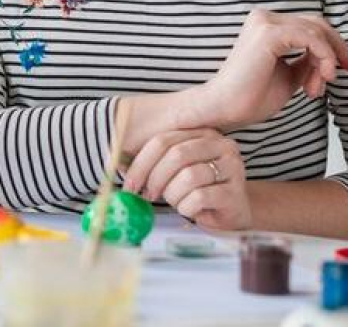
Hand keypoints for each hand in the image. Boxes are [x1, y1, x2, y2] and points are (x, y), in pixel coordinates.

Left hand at [124, 128, 250, 231]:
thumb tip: (113, 163)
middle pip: (176, 155)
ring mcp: (233, 168)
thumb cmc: (196, 189)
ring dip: (173, 194)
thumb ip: (148, 163)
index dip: (141, 163)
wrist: (231, 213)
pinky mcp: (235, 193)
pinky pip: (199, 198)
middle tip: (147, 195)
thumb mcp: (172, 171)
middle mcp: (222, 146)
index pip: (163, 140)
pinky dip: (186, 207)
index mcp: (203, 134)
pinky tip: (190, 209)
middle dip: (155, 178)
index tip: (129, 183)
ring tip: (176, 201)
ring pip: (188, 177)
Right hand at [197, 9, 347, 129]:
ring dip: (327, 61)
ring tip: (317, 86)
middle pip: (317, 23)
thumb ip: (307, 60)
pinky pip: (311, 39)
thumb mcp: (291, 74)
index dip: (333, 46)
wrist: (226, 108)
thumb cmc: (251, 95)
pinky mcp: (268, 34)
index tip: (345, 68)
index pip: (310, 26)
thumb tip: (331, 56)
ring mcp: (264, 23)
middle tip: (345, 72)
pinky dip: (323, 58)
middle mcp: (263, 18)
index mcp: (265, 25)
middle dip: (337, 49)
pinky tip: (320, 78)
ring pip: (317, 31)